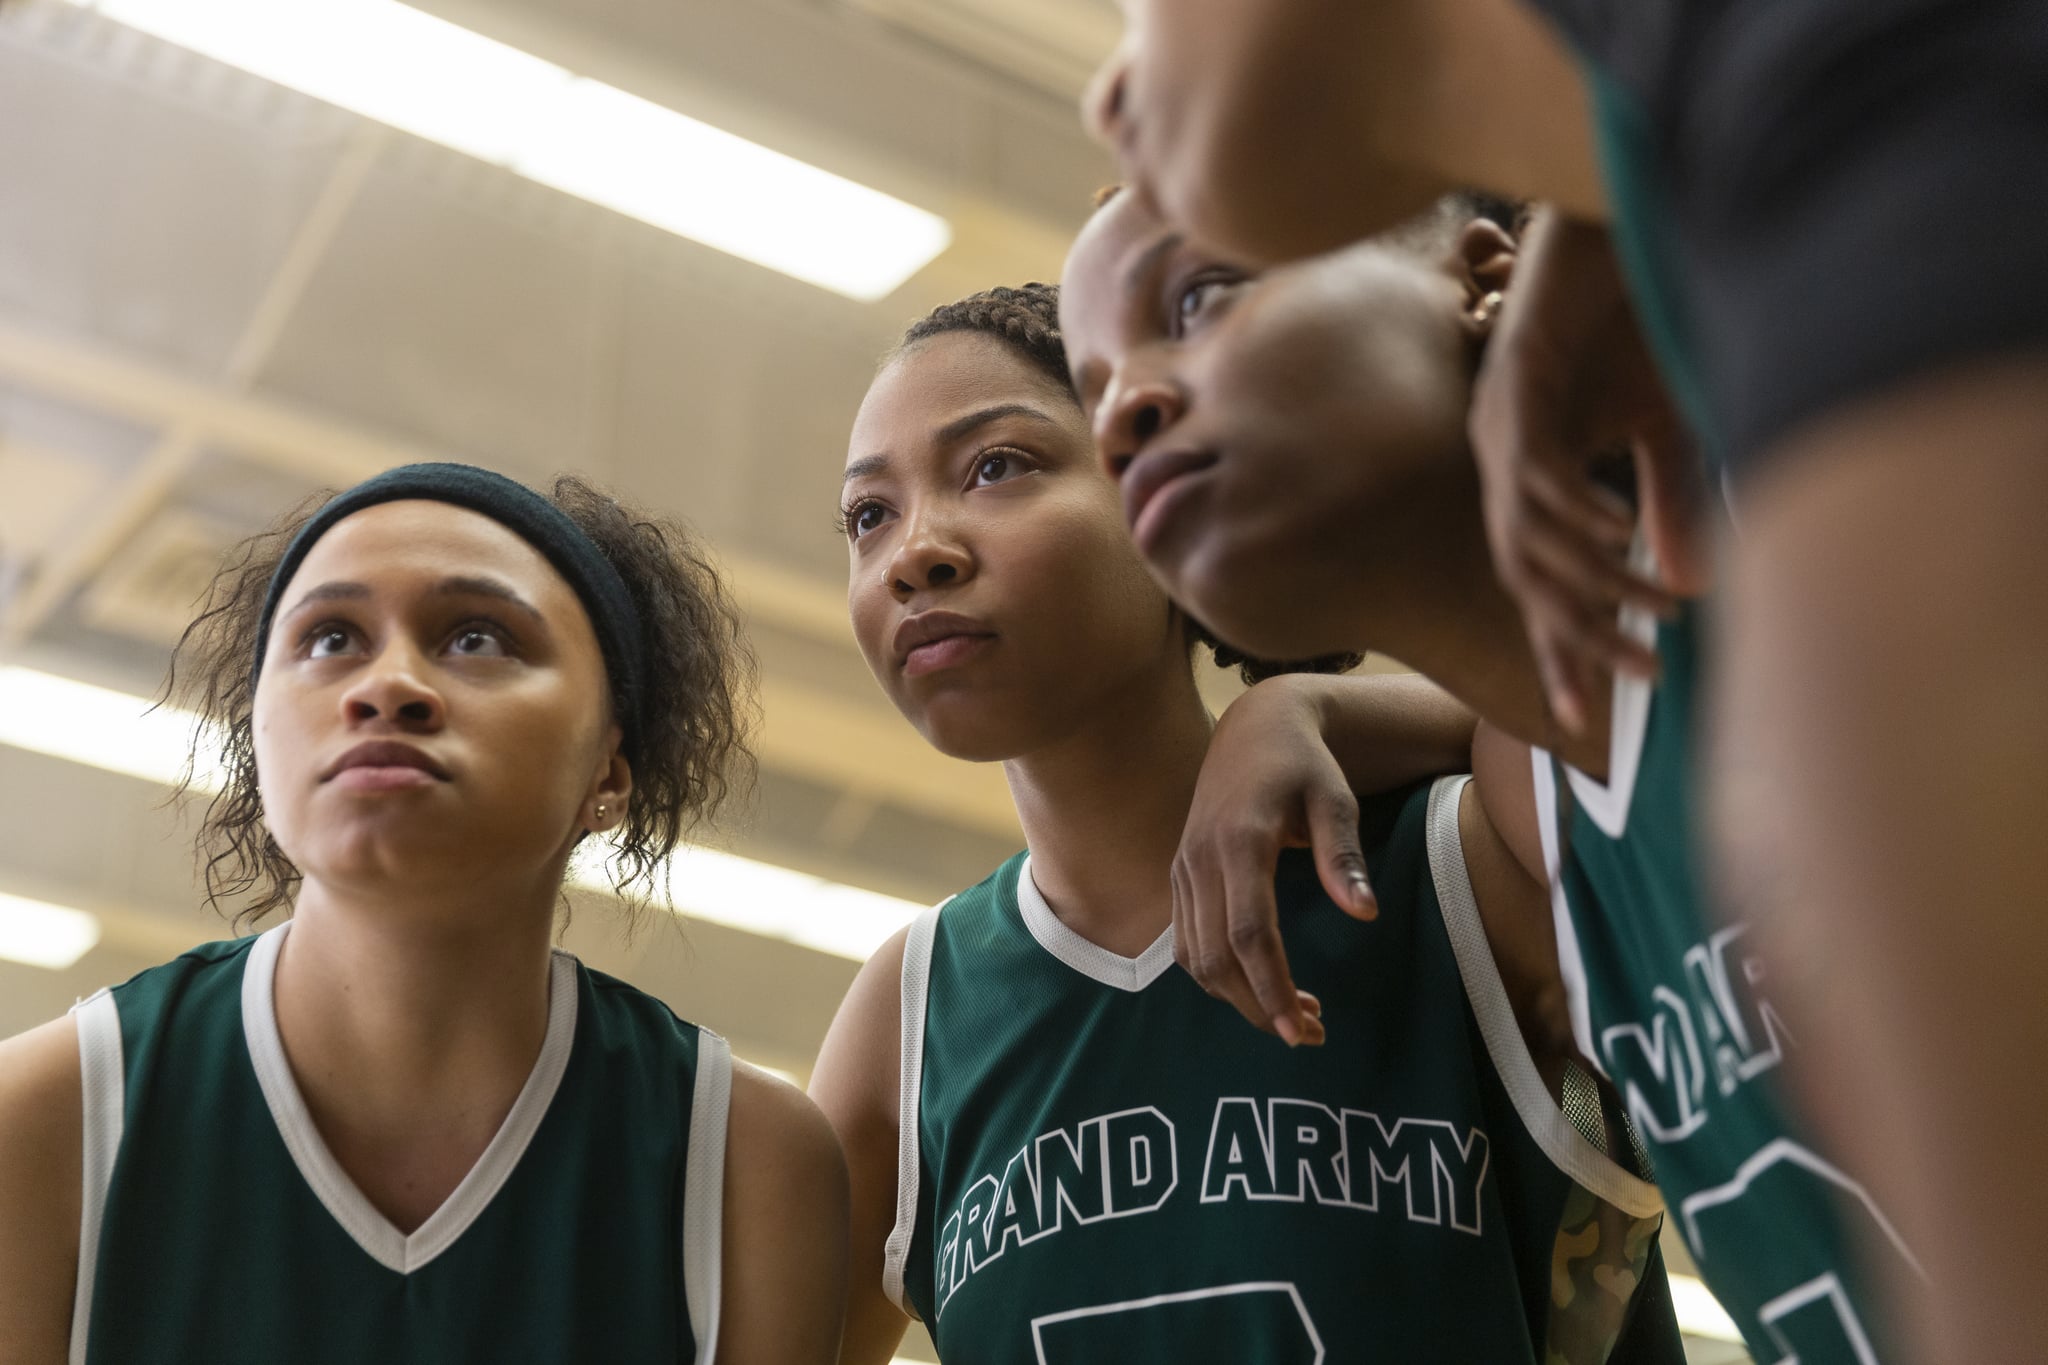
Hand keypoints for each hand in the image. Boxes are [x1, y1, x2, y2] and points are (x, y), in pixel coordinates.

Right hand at [1173, 677, 1381, 1045]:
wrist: (1253, 729)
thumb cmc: (1303, 765)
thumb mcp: (1335, 798)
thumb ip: (1342, 855)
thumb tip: (1365, 914)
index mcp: (1240, 841)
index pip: (1248, 932)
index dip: (1272, 986)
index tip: (1302, 1027)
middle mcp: (1201, 859)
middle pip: (1216, 957)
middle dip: (1258, 1006)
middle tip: (1309, 1034)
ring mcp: (1183, 868)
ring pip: (1195, 958)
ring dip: (1238, 997)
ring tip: (1293, 1015)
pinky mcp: (1179, 876)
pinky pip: (1187, 942)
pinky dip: (1219, 976)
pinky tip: (1260, 984)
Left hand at [1469, 208, 1710, 733]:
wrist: (1603, 221)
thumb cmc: (1627, 319)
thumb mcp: (1655, 422)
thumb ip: (1659, 498)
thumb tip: (1686, 582)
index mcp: (1527, 476)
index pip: (1537, 581)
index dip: (1557, 647)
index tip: (1578, 716)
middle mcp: (1501, 460)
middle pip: (1527, 577)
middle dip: (1578, 636)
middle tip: (1637, 679)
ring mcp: (1498, 421)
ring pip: (1532, 533)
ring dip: (1596, 579)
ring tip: (1655, 612)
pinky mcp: (1512, 376)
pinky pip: (1534, 463)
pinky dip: (1574, 505)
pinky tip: (1614, 539)